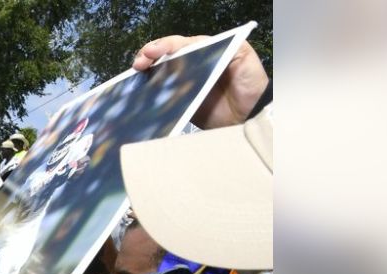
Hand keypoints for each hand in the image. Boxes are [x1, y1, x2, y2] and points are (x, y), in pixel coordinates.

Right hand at [132, 36, 267, 128]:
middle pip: (165, 56)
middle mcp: (192, 65)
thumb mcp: (244, 57)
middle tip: (139, 63)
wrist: (250, 116)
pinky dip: (150, 92)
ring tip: (135, 73)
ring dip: (146, 72)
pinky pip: (163, 95)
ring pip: (160, 73)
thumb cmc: (251, 85)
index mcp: (205, 51)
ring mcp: (185, 84)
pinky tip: (140, 91)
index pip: (180, 44)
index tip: (153, 51)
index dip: (165, 45)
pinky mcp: (181, 102)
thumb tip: (199, 43)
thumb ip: (226, 45)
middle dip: (149, 56)